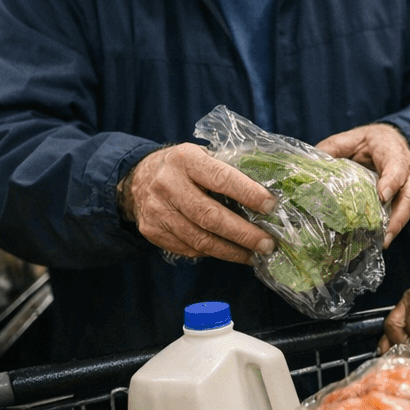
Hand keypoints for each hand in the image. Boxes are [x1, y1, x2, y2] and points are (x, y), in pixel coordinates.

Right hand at [118, 143, 276, 261]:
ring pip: (200, 239)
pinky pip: (189, 249)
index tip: (271, 206)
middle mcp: (168, 185)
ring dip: (232, 251)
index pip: (221, 178)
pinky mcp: (153, 232)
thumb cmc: (183, 166)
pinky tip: (231, 252)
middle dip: (243, 233)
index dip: (248, 194)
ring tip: (254, 254)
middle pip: (210, 216)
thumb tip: (271, 186)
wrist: (137, 179)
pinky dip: (214, 253)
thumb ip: (229, 167)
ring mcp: (158, 211)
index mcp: (185, 159)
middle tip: (268, 243)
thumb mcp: (202, 155)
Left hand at [317, 123, 409, 244]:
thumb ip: (334, 148)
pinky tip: (381, 240)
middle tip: (385, 233)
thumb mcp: (351, 138)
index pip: (396, 167)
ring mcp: (408, 185)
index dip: (391, 182)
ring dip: (396, 226)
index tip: (382, 196)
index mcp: (392, 151)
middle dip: (398, 215)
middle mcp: (406, 170)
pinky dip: (393, 227)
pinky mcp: (403, 197)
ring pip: (408, 207)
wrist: (390, 140)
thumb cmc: (369, 140)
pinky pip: (401, 212)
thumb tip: (312, 165)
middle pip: (408, 194)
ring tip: (383, 243)